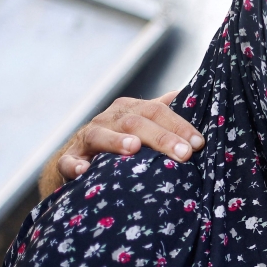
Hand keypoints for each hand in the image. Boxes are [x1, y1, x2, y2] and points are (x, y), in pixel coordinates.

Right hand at [55, 92, 203, 180]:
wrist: (82, 158)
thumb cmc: (124, 139)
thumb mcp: (145, 123)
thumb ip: (167, 112)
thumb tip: (192, 95)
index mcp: (130, 110)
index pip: (157, 111)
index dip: (179, 125)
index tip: (198, 143)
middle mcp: (108, 120)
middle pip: (135, 123)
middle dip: (161, 138)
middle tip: (184, 153)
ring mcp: (86, 139)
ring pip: (100, 136)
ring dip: (116, 141)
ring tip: (133, 148)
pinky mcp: (70, 159)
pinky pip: (68, 162)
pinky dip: (74, 165)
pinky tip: (84, 170)